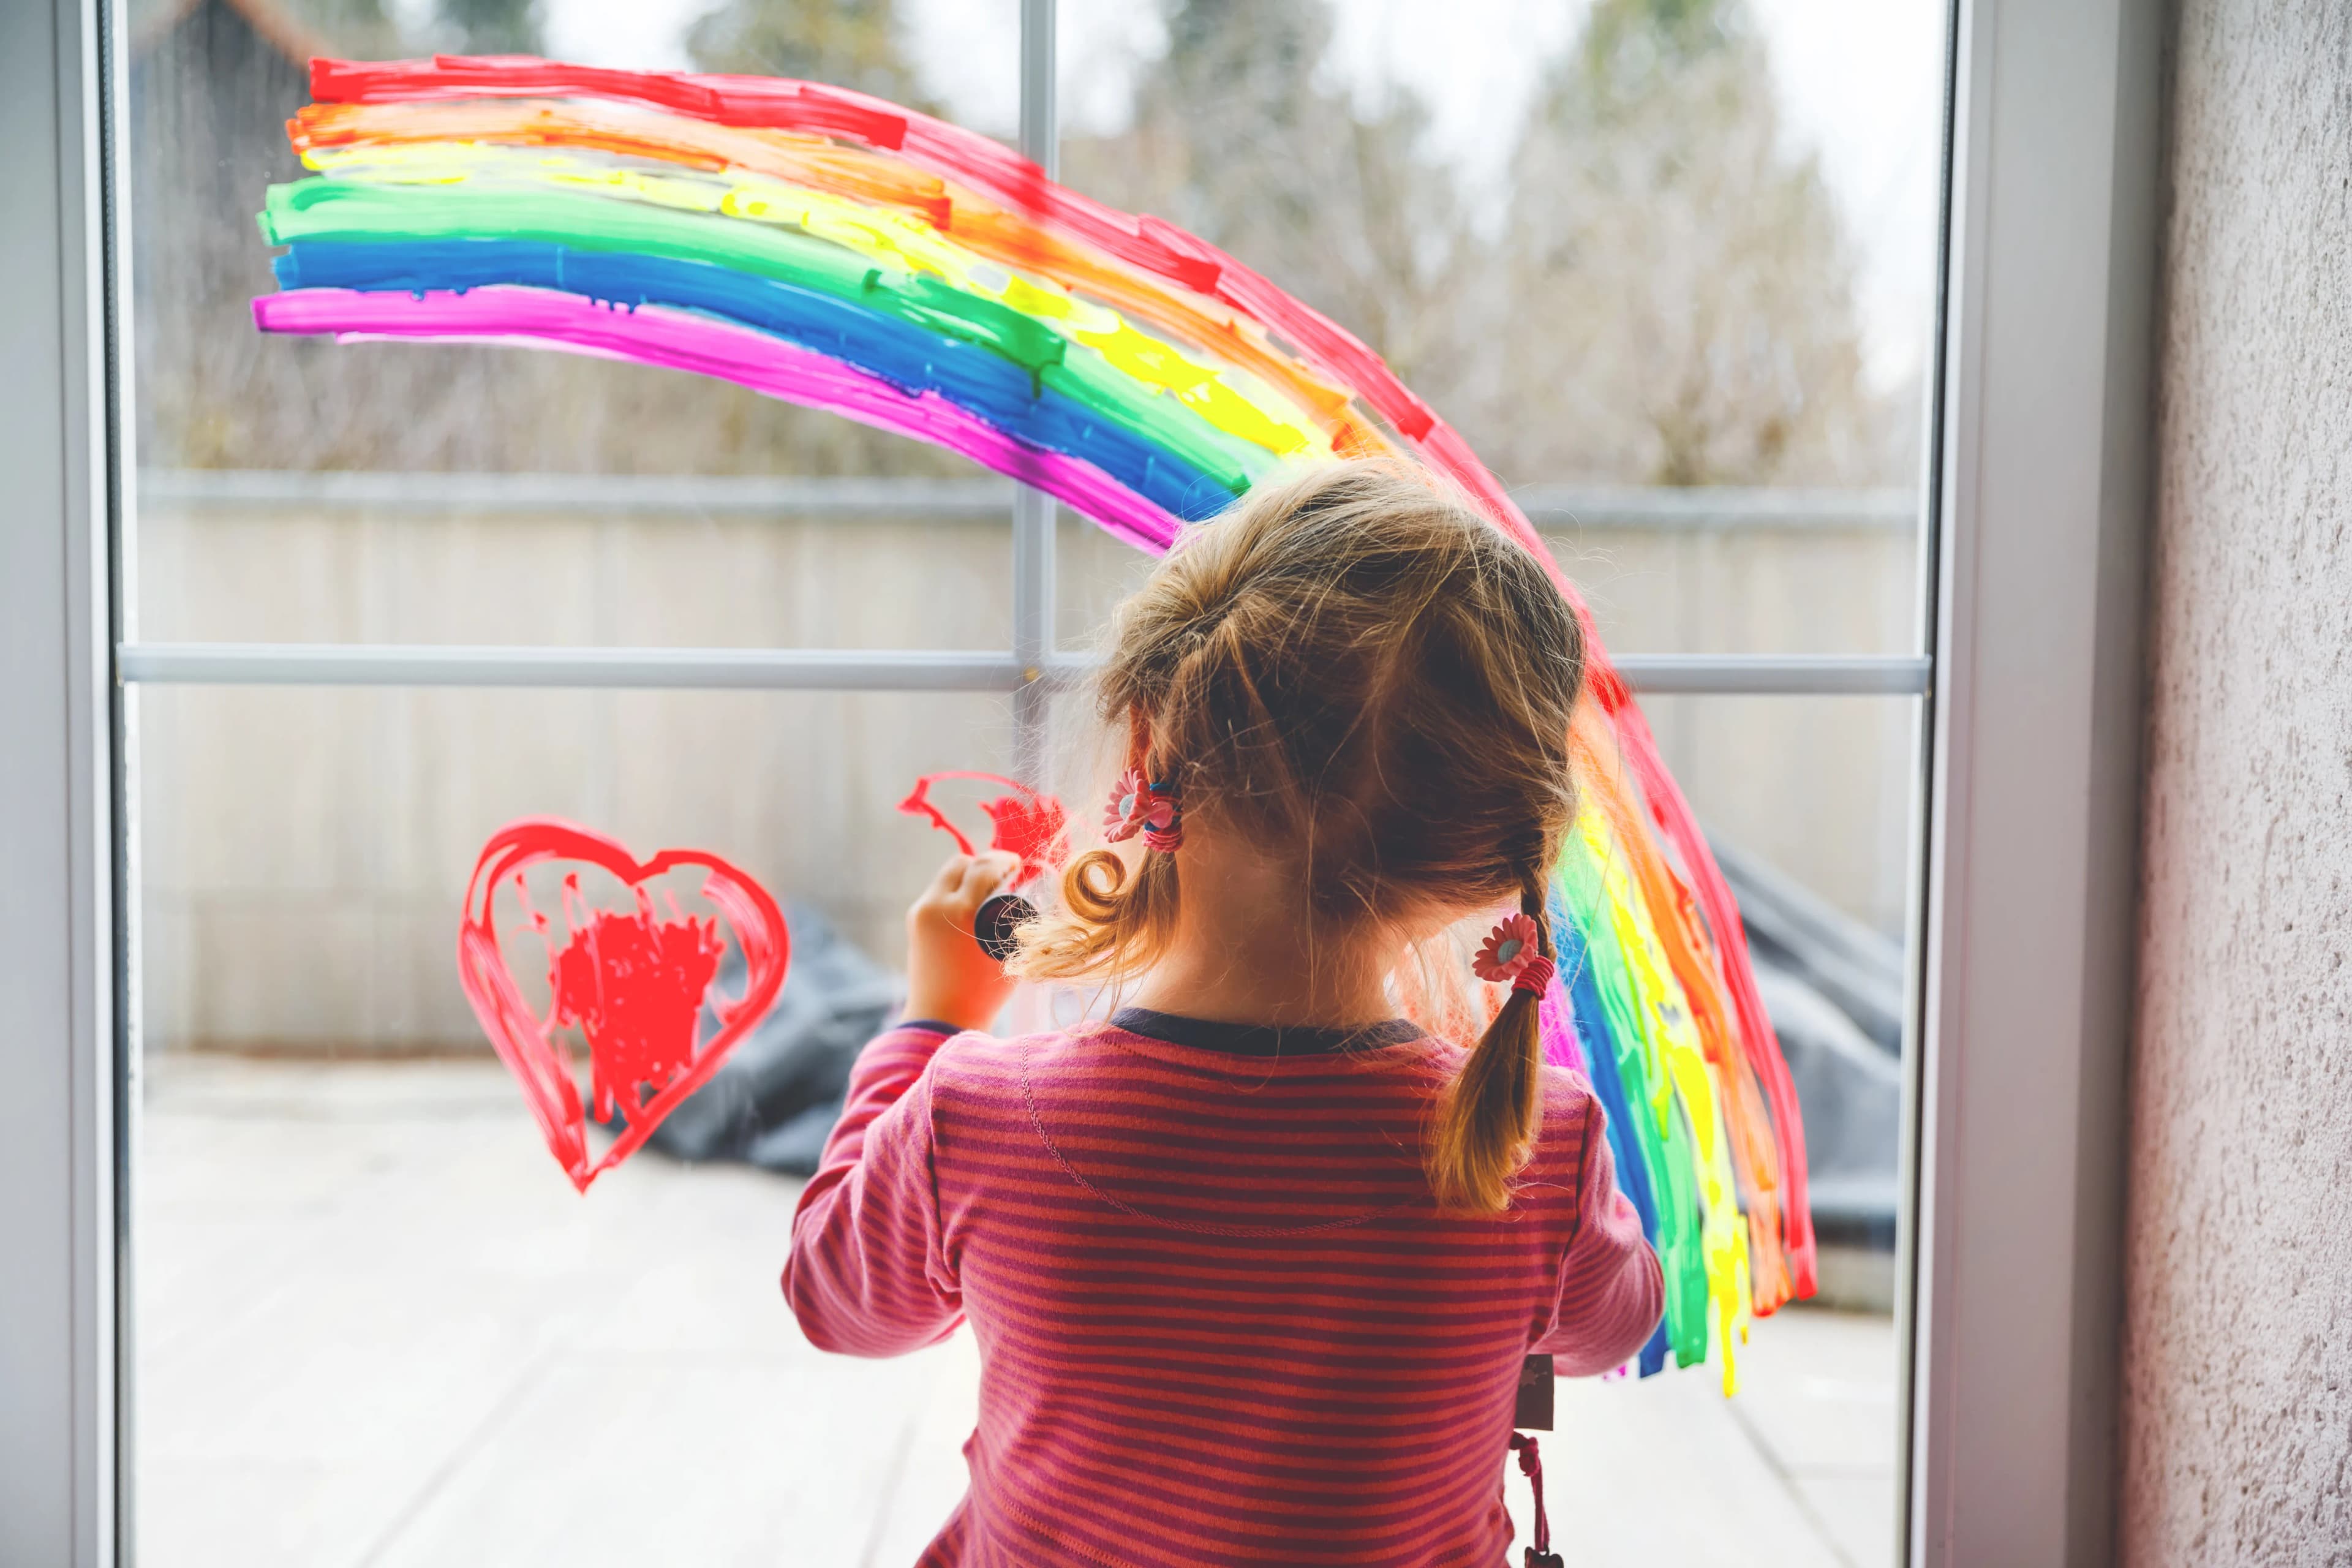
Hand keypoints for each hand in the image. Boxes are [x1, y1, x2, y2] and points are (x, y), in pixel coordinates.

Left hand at [904, 850, 1021, 1032]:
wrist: (941, 1018)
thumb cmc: (983, 991)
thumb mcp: (1006, 949)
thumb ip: (1013, 916)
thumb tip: (1023, 888)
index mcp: (960, 910)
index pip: (983, 866)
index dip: (1004, 860)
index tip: (1018, 864)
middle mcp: (934, 905)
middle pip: (960, 863)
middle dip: (984, 862)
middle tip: (1005, 871)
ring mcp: (920, 912)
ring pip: (947, 876)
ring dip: (968, 875)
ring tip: (989, 888)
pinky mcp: (914, 922)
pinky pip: (938, 893)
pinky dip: (956, 890)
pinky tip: (972, 904)